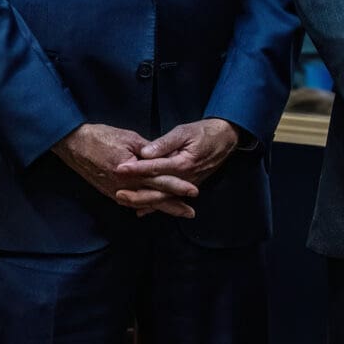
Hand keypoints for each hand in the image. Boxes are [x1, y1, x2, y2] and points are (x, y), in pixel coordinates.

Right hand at [52, 123, 198, 217]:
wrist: (75, 145)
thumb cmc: (102, 137)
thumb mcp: (130, 138)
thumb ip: (149, 150)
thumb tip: (165, 158)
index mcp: (131, 170)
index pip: (159, 180)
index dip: (177, 186)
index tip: (193, 191)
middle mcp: (124, 185)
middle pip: (154, 197)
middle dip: (173, 204)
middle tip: (191, 212)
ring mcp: (116, 191)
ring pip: (144, 203)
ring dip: (161, 208)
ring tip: (179, 213)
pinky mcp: (110, 192)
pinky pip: (131, 203)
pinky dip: (144, 207)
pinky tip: (153, 210)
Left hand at [114, 119, 241, 214]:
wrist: (225, 140)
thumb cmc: (203, 133)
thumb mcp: (184, 132)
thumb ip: (164, 143)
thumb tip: (146, 152)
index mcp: (182, 163)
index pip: (155, 167)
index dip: (136, 168)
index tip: (120, 168)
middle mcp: (185, 178)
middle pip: (157, 190)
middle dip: (136, 193)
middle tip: (118, 193)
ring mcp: (187, 185)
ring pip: (162, 198)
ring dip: (143, 201)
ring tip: (124, 201)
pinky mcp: (187, 187)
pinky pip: (169, 199)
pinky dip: (155, 206)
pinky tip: (141, 211)